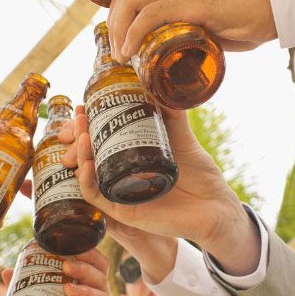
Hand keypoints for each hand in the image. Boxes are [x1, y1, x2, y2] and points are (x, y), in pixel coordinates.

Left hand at [7, 248, 114, 295]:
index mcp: (86, 292)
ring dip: (87, 291)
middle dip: (86, 268)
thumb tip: (5, 272)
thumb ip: (26, 293)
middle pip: (101, 278)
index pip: (96, 266)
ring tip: (68, 289)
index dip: (89, 254)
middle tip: (66, 265)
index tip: (71, 247)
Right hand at [58, 105, 259, 273]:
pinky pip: (97, 198)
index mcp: (131, 158)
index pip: (100, 140)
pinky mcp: (124, 212)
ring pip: (88, 175)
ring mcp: (120, 193)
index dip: (87, 125)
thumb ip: (171, 113)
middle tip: (79, 117)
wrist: (216, 205)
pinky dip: (88, 181)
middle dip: (78, 135)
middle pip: (88, 155)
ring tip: (82, 134)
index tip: (83, 106)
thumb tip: (158, 83)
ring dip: (80, 154)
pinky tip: (87, 165)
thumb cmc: (200, 175)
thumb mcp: (183, 138)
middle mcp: (122, 175)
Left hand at [107, 0, 275, 60]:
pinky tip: (130, 51)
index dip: (122, 9)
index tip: (119, 34)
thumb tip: (179, 49)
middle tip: (116, 48)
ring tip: (121, 55)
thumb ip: (194, 26)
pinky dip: (133, 34)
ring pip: (133, 1)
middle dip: (114, 21)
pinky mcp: (192, 2)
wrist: (276, 7)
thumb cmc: (252, 17)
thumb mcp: (214, 18)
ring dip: (119, 30)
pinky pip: (150, 16)